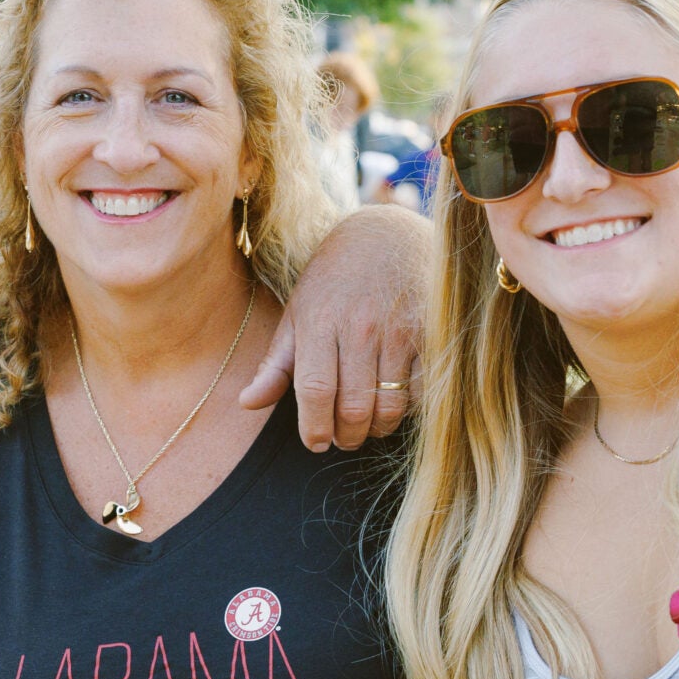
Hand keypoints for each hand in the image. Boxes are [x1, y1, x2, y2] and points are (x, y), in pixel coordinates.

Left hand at [240, 206, 426, 451]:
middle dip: (346, 436)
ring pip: (389, 405)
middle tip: (342, 438)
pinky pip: (421, 391)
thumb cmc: (333, 281)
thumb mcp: (297, 314)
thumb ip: (275, 364)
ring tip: (368, 425)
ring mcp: (400, 329)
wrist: (387, 235)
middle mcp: (360, 326)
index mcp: (320, 321)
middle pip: (353, 407)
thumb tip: (246, 404)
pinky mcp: (432, 332)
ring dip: (377, 428)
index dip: (314, 427)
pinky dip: (408, 408)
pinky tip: (396, 400)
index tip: (315, 442)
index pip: (314, 391)